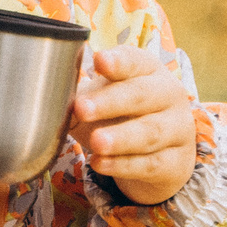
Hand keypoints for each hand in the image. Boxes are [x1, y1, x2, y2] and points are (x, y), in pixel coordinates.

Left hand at [71, 48, 195, 205]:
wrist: (161, 153)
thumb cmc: (123, 116)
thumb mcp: (102, 100)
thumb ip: (80, 99)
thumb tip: (49, 103)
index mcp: (148, 70)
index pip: (135, 61)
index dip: (118, 61)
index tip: (98, 61)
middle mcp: (169, 95)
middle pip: (142, 95)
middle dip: (110, 102)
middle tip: (82, 108)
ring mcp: (177, 129)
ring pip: (150, 132)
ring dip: (121, 137)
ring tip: (95, 143)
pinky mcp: (175, 162)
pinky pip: (150, 164)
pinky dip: (123, 166)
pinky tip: (101, 163)